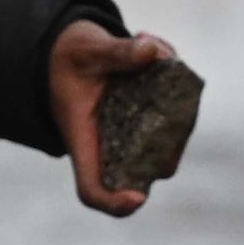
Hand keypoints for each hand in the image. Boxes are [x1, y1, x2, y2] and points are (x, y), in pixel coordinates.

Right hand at [49, 20, 175, 217]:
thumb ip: (116, 52)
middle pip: (145, 169)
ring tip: (146, 42)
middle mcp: (110, 145)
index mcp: (83, 139)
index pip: (93, 188)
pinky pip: (173, 109)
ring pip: (167, 135)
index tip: (138, 197)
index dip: (114, 203)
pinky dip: (170, 76)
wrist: (71, 53)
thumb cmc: (71, 58)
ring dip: (168, 92)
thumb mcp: (86, 49)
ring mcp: (133, 136)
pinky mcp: (150, 119)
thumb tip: (150, 52)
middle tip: (164, 77)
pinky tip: (150, 44)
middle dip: (166, 137)